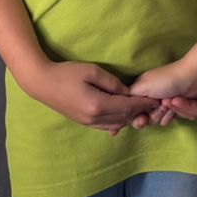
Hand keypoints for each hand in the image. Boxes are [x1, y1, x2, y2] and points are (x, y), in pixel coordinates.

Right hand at [20, 59, 157, 135]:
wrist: (42, 83)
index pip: (127, 107)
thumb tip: (127, 92)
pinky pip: (106, 126)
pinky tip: (124, 115)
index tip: (155, 99)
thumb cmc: (66, 73)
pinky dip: (118, 121)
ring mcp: (88, 123)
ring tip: (141, 109)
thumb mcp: (92, 71)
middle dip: (139, 112)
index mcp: (98, 105)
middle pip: (123, 118)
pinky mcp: (83, 122)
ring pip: (116, 124)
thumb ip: (112, 82)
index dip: (142, 104)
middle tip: (152, 105)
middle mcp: (94, 118)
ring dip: (129, 118)